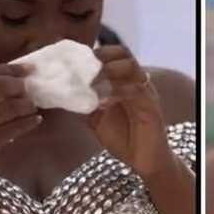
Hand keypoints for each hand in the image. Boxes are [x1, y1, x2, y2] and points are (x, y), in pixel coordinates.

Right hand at [0, 63, 39, 178]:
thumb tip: (18, 84)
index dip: (12, 69)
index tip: (30, 69)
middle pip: (1, 84)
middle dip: (20, 86)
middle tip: (31, 92)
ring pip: (11, 106)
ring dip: (28, 106)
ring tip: (33, 108)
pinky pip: (15, 127)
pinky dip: (29, 122)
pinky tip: (36, 120)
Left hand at [87, 46, 173, 178]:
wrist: (143, 161)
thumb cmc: (123, 138)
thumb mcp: (95, 118)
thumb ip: (84, 103)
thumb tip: (62, 91)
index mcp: (125, 82)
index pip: (114, 55)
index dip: (95, 52)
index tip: (75, 59)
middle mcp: (137, 82)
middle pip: (124, 54)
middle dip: (102, 56)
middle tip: (83, 67)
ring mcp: (146, 93)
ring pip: (131, 67)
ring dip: (109, 70)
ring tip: (90, 82)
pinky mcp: (152, 107)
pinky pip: (136, 91)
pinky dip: (117, 93)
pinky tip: (101, 102)